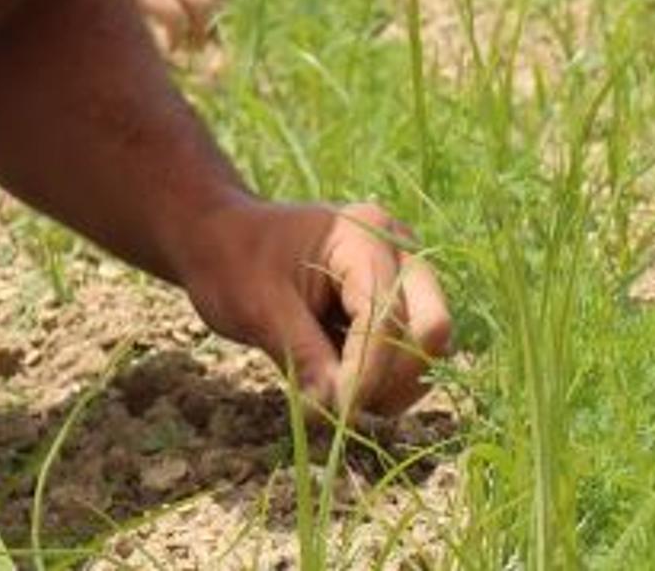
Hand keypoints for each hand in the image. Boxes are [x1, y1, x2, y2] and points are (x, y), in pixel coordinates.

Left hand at [177, 196, 453, 422]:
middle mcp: (399, 248)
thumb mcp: (259, 310)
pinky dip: (388, 375)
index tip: (336, 415)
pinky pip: (413, 344)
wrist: (224, 238)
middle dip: (395, 378)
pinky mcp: (399, 295)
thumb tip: (334, 415)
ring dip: (394, 382)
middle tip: (345, 409)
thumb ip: (304, 357)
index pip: (386, 316)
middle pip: (431, 326)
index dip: (367, 372)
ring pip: (429, 342)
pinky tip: (346, 382)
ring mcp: (404, 270)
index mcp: (364, 238)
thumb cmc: (234, 264)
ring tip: (341, 398)